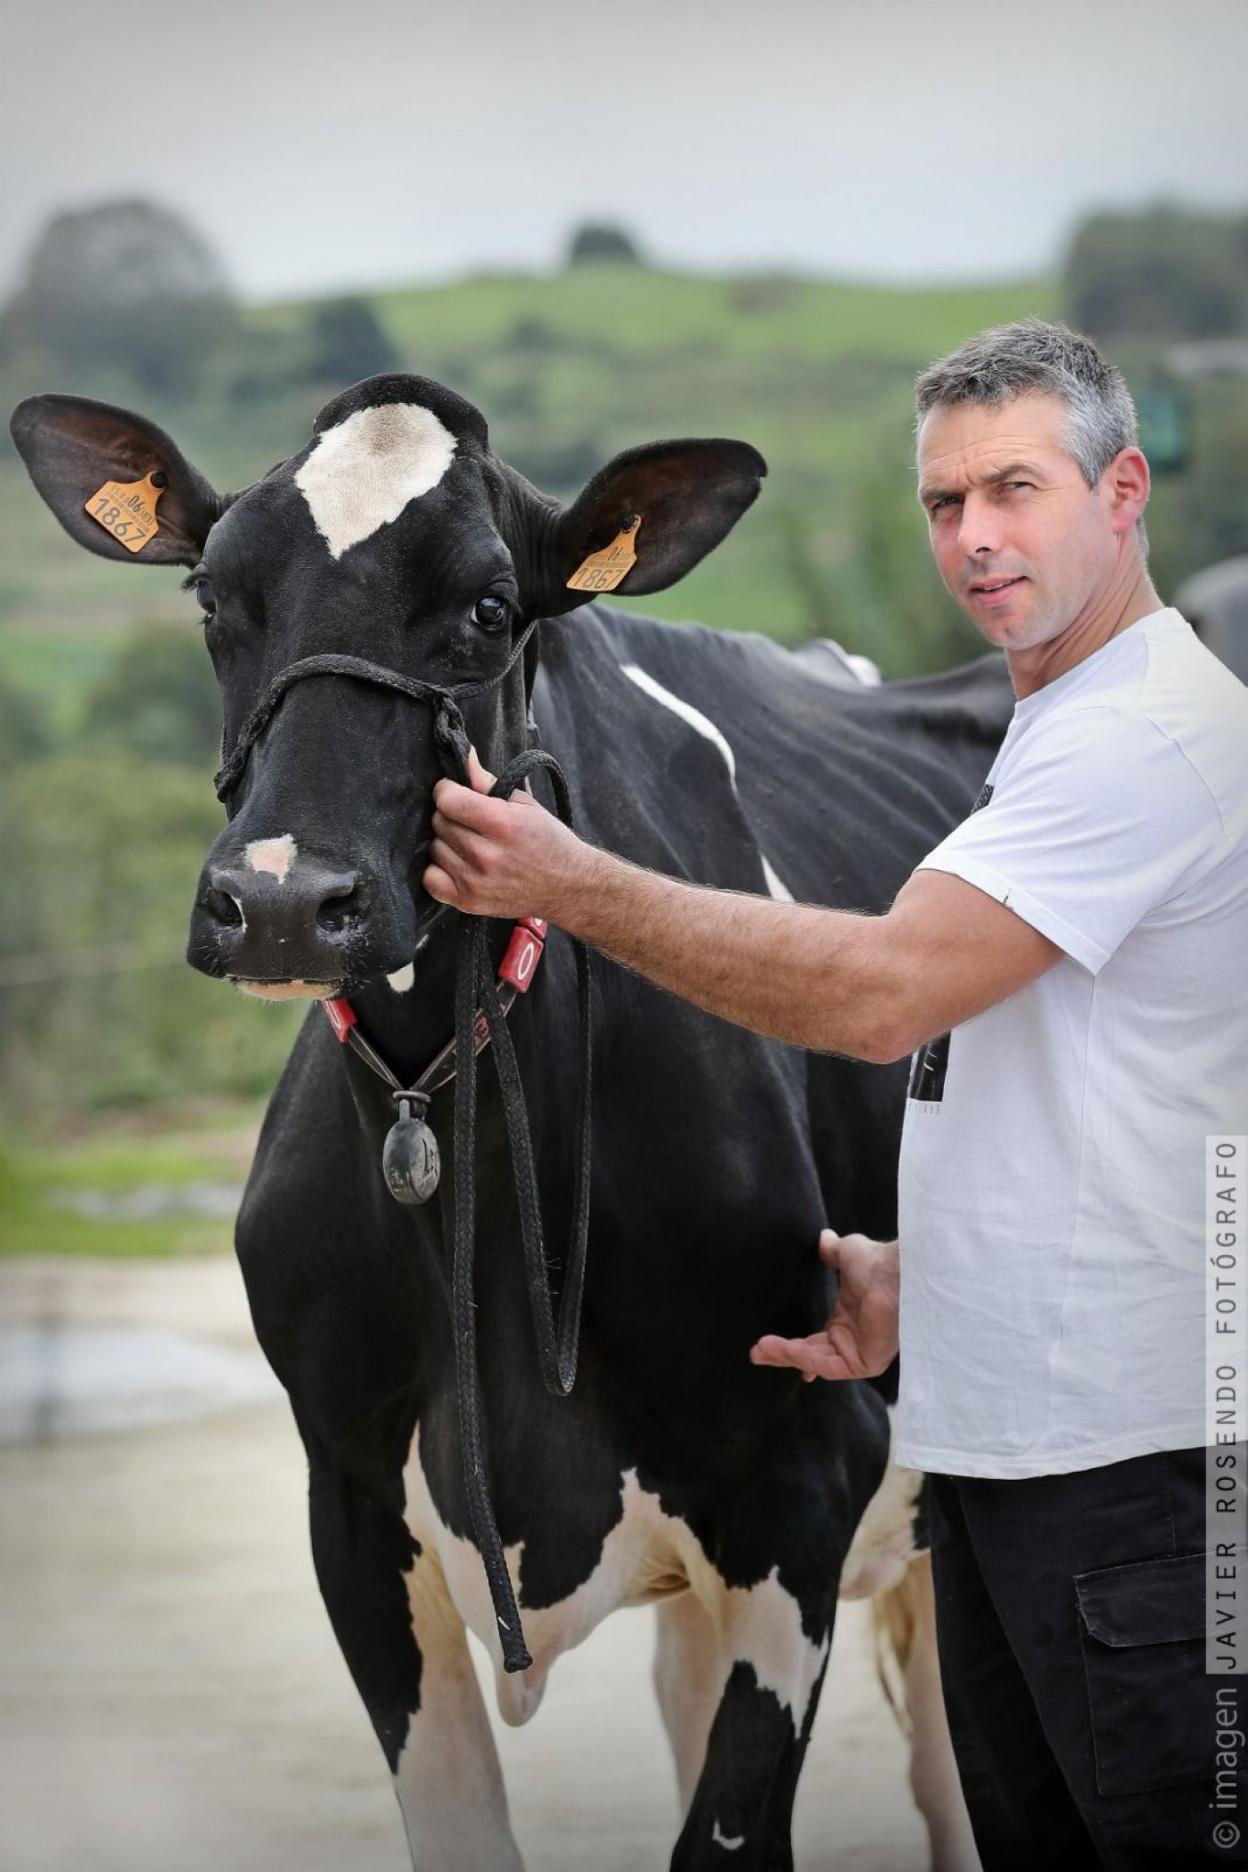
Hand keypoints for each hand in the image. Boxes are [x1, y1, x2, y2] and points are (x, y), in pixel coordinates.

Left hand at [423, 748, 597, 920]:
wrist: (567, 886)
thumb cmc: (547, 841)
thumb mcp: (525, 805)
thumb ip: (488, 781)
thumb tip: (464, 755)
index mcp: (502, 824)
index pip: (447, 799)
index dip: (448, 791)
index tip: (457, 793)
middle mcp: (486, 855)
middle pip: (439, 822)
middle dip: (451, 816)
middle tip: (470, 821)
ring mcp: (475, 881)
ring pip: (435, 848)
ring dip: (447, 843)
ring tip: (470, 844)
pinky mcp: (469, 902)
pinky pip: (430, 879)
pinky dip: (439, 870)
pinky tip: (457, 864)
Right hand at [750, 1229, 899, 1381]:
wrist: (895, 1273)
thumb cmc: (878, 1262)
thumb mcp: (847, 1253)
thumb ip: (832, 1252)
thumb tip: (823, 1238)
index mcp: (849, 1320)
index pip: (818, 1340)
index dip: (795, 1346)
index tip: (771, 1346)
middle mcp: (854, 1339)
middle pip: (812, 1354)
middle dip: (782, 1354)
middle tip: (756, 1352)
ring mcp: (860, 1353)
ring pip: (817, 1361)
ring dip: (787, 1355)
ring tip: (761, 1349)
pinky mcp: (865, 1362)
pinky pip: (830, 1366)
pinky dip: (804, 1357)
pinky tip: (784, 1347)